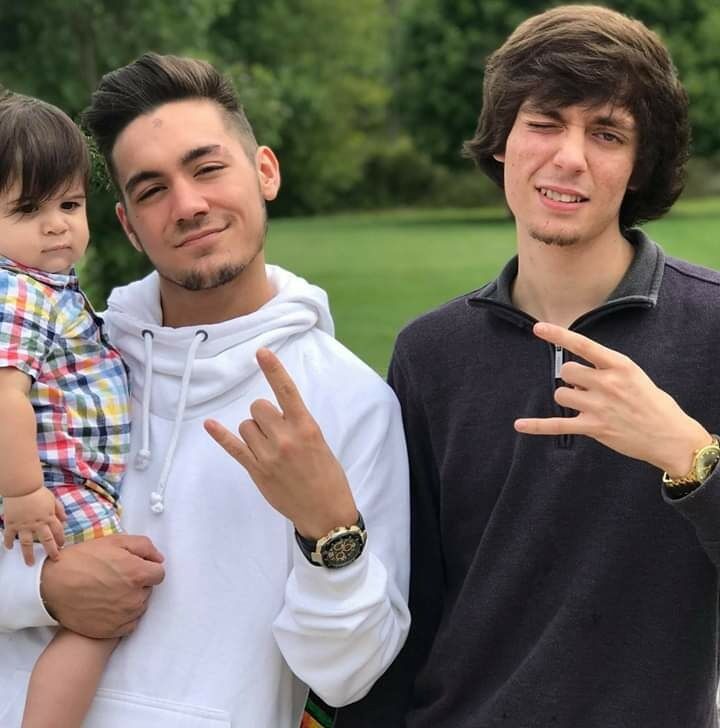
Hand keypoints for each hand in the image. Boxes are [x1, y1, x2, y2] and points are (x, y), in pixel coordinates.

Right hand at [3, 487, 65, 565]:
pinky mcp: (12, 524)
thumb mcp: (53, 499)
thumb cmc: (38, 492)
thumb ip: (59, 510)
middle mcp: (38, 523)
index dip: (61, 539)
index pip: (58, 531)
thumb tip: (65, 520)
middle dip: (52, 551)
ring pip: (27, 543)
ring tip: (30, 563)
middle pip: (47, 540)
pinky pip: (9, 536)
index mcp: (49, 517)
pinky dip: (8, 542)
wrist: (22, 487)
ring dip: (29, 554)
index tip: (62, 545)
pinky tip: (9, 548)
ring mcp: (24, 525)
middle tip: (54, 559)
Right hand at [40, 533, 164, 637]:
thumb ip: (144, 547)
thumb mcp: (115, 541)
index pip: (159, 573)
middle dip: (138, 583)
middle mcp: (134, 597)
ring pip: (139, 606)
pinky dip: (123, 616)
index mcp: (138, 574)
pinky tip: (107, 606)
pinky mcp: (113, 630)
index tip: (134, 567)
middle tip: (116, 578)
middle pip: (148, 590)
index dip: (147, 568)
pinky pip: (129, 623)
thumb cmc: (82, 561)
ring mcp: (124, 616)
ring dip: (131, 599)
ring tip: (109, 591)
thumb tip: (159, 559)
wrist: (52, 586)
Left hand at [204, 348, 357, 539]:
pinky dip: (220, 435)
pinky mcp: (257, 470)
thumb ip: (298, 425)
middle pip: (258, 407)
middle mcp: (286, 438)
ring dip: (253, 432)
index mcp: (306, 427)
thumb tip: (275, 415)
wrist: (326, 512)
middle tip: (276, 432)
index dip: (274, 370)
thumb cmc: (327, 475)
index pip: (287, 391)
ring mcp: (269, 455)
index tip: (261, 352)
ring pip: (246, 426)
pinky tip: (210, 424)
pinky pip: (234, 447)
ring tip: (270, 449)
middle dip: (263, 415)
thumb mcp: (320, 442)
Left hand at [514, 322, 711, 474]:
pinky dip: (537, 426)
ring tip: (590, 406)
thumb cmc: (651, 402)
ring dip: (569, 399)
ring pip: (561, 394)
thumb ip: (604, 368)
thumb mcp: (633, 374)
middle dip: (571, 379)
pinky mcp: (593, 427)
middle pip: (566, 371)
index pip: (583, 345)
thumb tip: (572, 371)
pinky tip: (519, 425)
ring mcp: (599, 406)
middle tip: (589, 388)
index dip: (559, 335)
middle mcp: (608, 383)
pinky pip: (557, 424)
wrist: (670, 435)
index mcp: (619, 365)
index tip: (538, 328)